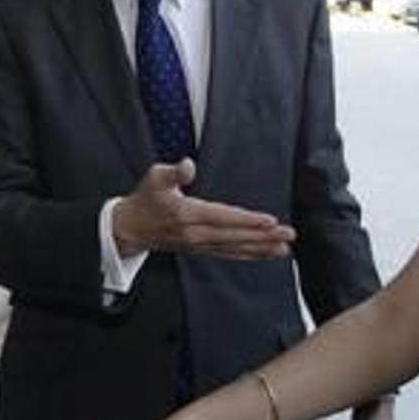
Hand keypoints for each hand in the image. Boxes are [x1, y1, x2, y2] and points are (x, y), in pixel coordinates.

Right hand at [112, 159, 295, 259]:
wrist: (130, 228)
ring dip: (260, 248)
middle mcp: (196, 234)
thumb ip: (173, 172)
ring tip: (284, 248)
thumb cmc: (145, 199)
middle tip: (288, 235)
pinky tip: (265, 254)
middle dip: (263, 236)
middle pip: (235, 236)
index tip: (269, 221)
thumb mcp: (154, 177)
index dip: (247, 220)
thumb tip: (189, 165)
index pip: (223, 217)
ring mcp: (199, 244)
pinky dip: (248, 254)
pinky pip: (229, 254)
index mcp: (187, 214)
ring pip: (235, 248)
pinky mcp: (201, 249)